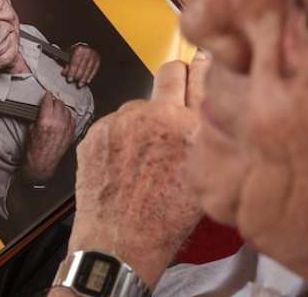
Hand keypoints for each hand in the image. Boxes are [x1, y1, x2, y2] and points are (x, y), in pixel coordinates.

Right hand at [23, 92, 75, 182]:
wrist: (43, 163)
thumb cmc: (34, 148)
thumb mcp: (31, 130)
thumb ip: (38, 117)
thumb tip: (42, 109)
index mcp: (46, 121)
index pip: (48, 101)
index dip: (47, 96)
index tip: (47, 94)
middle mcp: (58, 122)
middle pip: (59, 103)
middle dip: (54, 101)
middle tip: (51, 102)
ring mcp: (67, 127)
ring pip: (66, 110)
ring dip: (61, 108)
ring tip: (56, 110)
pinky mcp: (72, 132)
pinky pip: (72, 118)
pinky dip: (67, 116)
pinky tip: (62, 118)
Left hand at [62, 44, 99, 86]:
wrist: (88, 46)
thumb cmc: (77, 51)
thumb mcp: (70, 54)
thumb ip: (67, 64)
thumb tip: (64, 73)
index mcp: (79, 49)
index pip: (75, 63)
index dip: (72, 72)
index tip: (69, 79)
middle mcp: (87, 52)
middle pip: (82, 67)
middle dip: (78, 76)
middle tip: (75, 82)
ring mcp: (94, 56)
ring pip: (89, 69)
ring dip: (84, 78)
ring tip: (80, 84)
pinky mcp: (98, 60)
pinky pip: (94, 70)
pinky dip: (91, 76)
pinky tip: (87, 81)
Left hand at [67, 54, 209, 288]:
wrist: (119, 244)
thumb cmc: (165, 220)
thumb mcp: (205, 176)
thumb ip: (208, 136)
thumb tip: (210, 107)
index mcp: (193, 126)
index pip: (203, 75)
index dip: (203, 70)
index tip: (202, 63)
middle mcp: (159, 115)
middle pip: (171, 71)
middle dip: (175, 78)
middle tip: (174, 94)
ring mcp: (124, 120)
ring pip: (139, 103)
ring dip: (143, 118)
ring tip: (142, 153)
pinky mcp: (97, 129)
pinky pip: (114, 122)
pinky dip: (118, 137)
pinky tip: (122, 163)